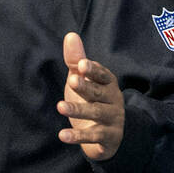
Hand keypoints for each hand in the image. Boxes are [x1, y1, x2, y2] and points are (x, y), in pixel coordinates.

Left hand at [57, 32, 123, 160]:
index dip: (93, 70)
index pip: (103, 75)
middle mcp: (113, 100)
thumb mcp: (84, 80)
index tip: (81, 65)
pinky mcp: (108, 137)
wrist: (109, 135)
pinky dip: (78, 136)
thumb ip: (77, 61)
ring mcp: (113, 119)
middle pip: (99, 92)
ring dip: (78, 109)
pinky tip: (63, 135)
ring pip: (96, 113)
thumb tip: (70, 35)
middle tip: (72, 81)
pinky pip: (93, 136)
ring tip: (60, 106)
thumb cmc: (93, 100)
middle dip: (86, 87)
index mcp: (108, 83)